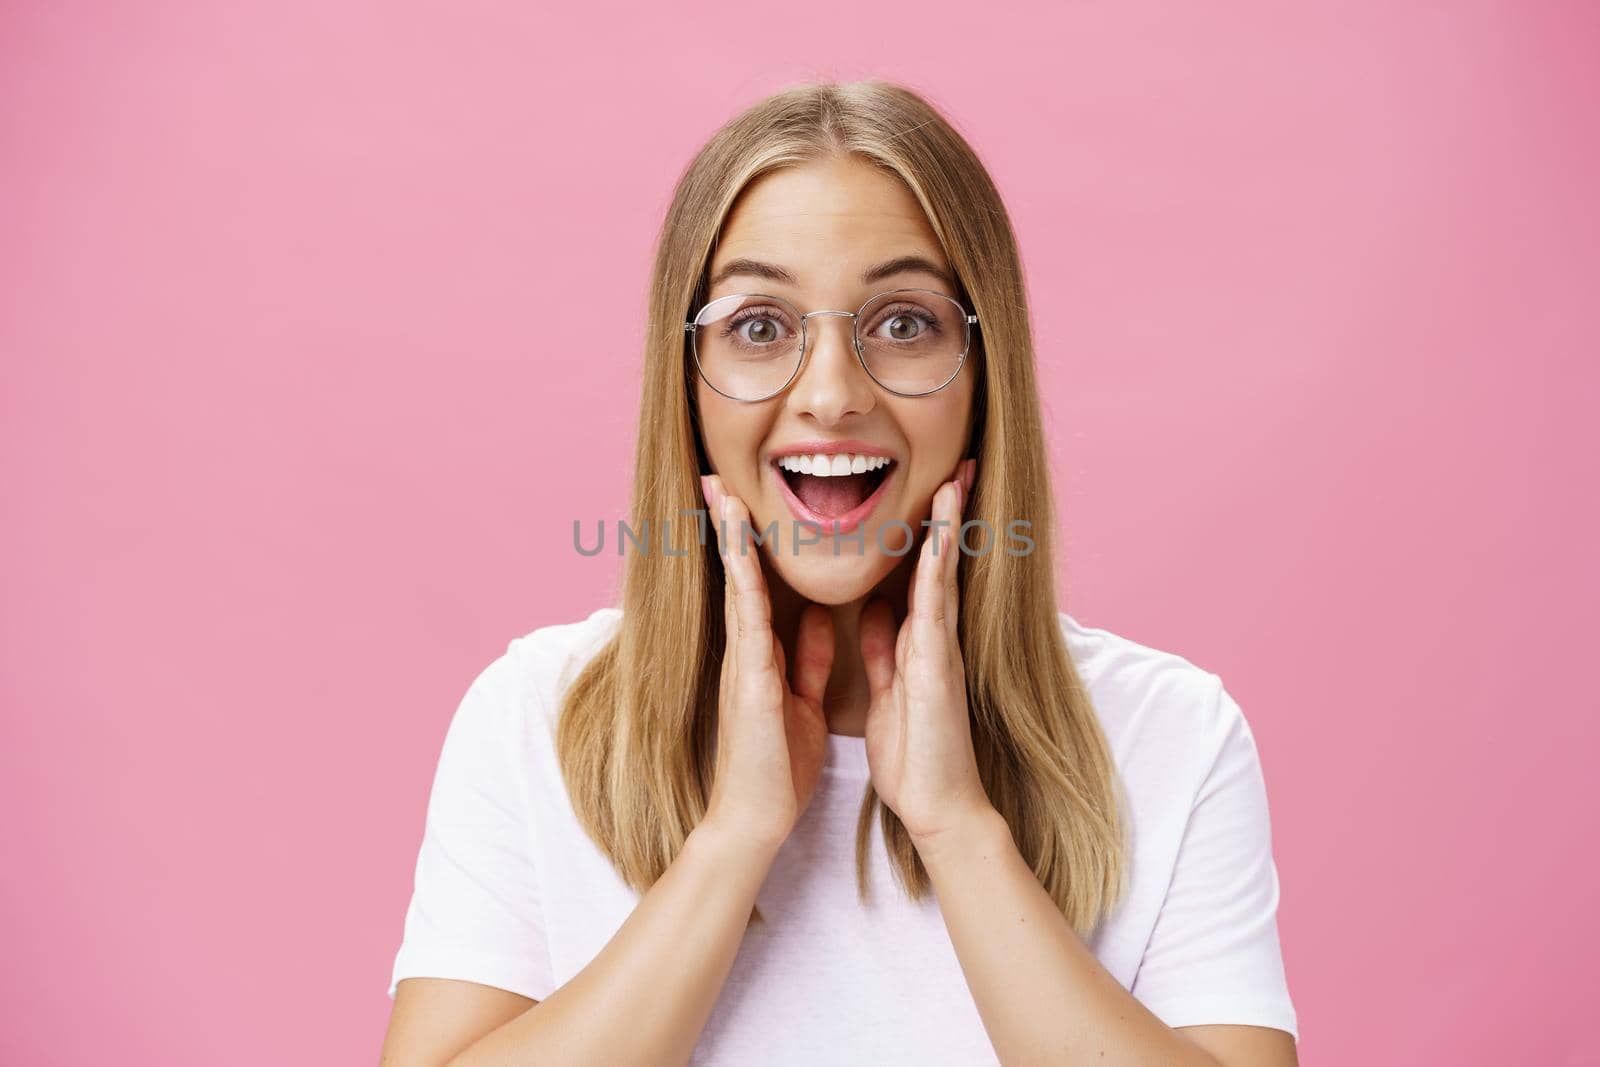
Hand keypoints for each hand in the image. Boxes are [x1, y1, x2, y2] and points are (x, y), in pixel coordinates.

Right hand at [699, 475, 834, 852]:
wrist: (756, 821)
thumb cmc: (776, 767)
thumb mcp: (801, 702)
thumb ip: (805, 659)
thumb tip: (817, 618)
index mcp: (762, 656)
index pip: (758, 586)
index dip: (752, 543)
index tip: (746, 501)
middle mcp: (747, 652)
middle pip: (739, 575)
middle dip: (728, 527)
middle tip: (717, 478)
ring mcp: (743, 664)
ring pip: (737, 587)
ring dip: (729, 540)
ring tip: (722, 493)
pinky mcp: (749, 682)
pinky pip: (747, 622)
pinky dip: (744, 583)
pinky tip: (741, 552)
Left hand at [858, 464, 993, 844]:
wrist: (938, 809)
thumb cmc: (915, 756)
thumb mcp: (887, 690)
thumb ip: (883, 650)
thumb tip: (878, 611)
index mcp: (915, 642)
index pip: (918, 574)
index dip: (920, 530)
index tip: (924, 487)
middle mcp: (933, 638)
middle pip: (938, 563)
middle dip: (946, 516)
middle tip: (955, 464)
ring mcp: (939, 650)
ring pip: (943, 575)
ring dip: (948, 528)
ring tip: (953, 479)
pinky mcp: (937, 668)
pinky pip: (936, 610)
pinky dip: (937, 571)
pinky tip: (939, 538)